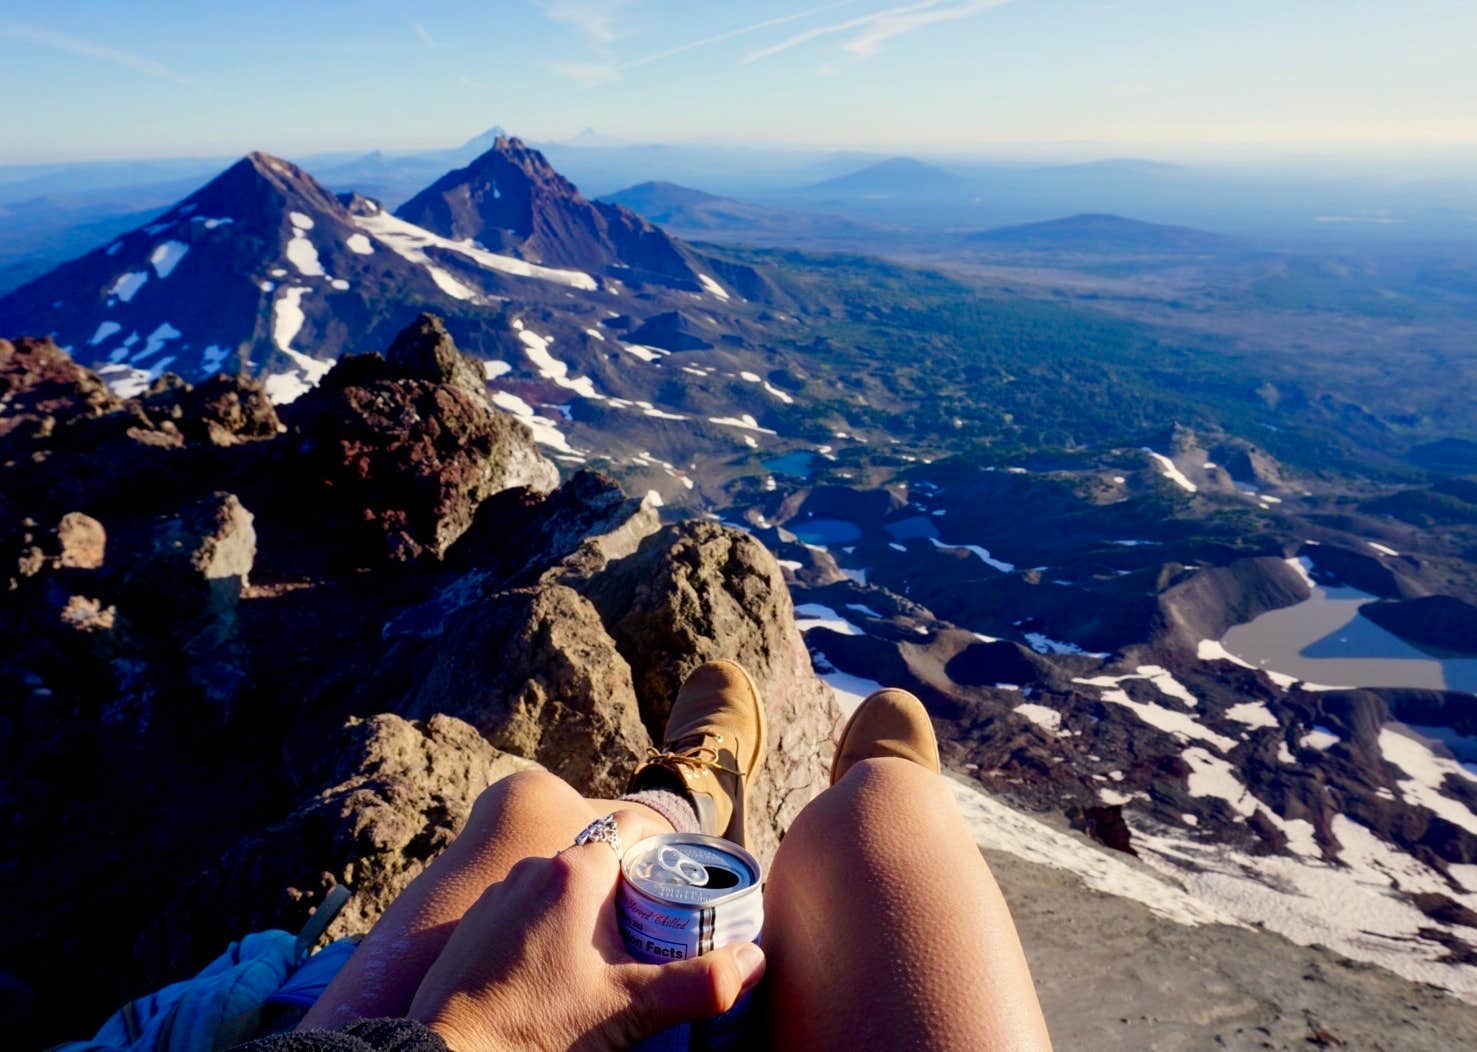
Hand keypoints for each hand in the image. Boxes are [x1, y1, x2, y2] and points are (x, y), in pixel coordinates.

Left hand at [408, 810, 765, 1051]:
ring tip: (609, 960)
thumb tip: (754, 962)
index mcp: (575, 871)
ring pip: (558, 885)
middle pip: (600, 858)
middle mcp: (531, 869)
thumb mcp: (631, 1010)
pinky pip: (524, 911)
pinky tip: (557, 975)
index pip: (634, 827)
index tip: (685, 887)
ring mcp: (496, 896)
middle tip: (657, 934)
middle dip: (631, 890)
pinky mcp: (471, 928)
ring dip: (587, 911)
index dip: (666, 851)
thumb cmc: (537, 1028)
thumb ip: (701, 984)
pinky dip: (547, 931)